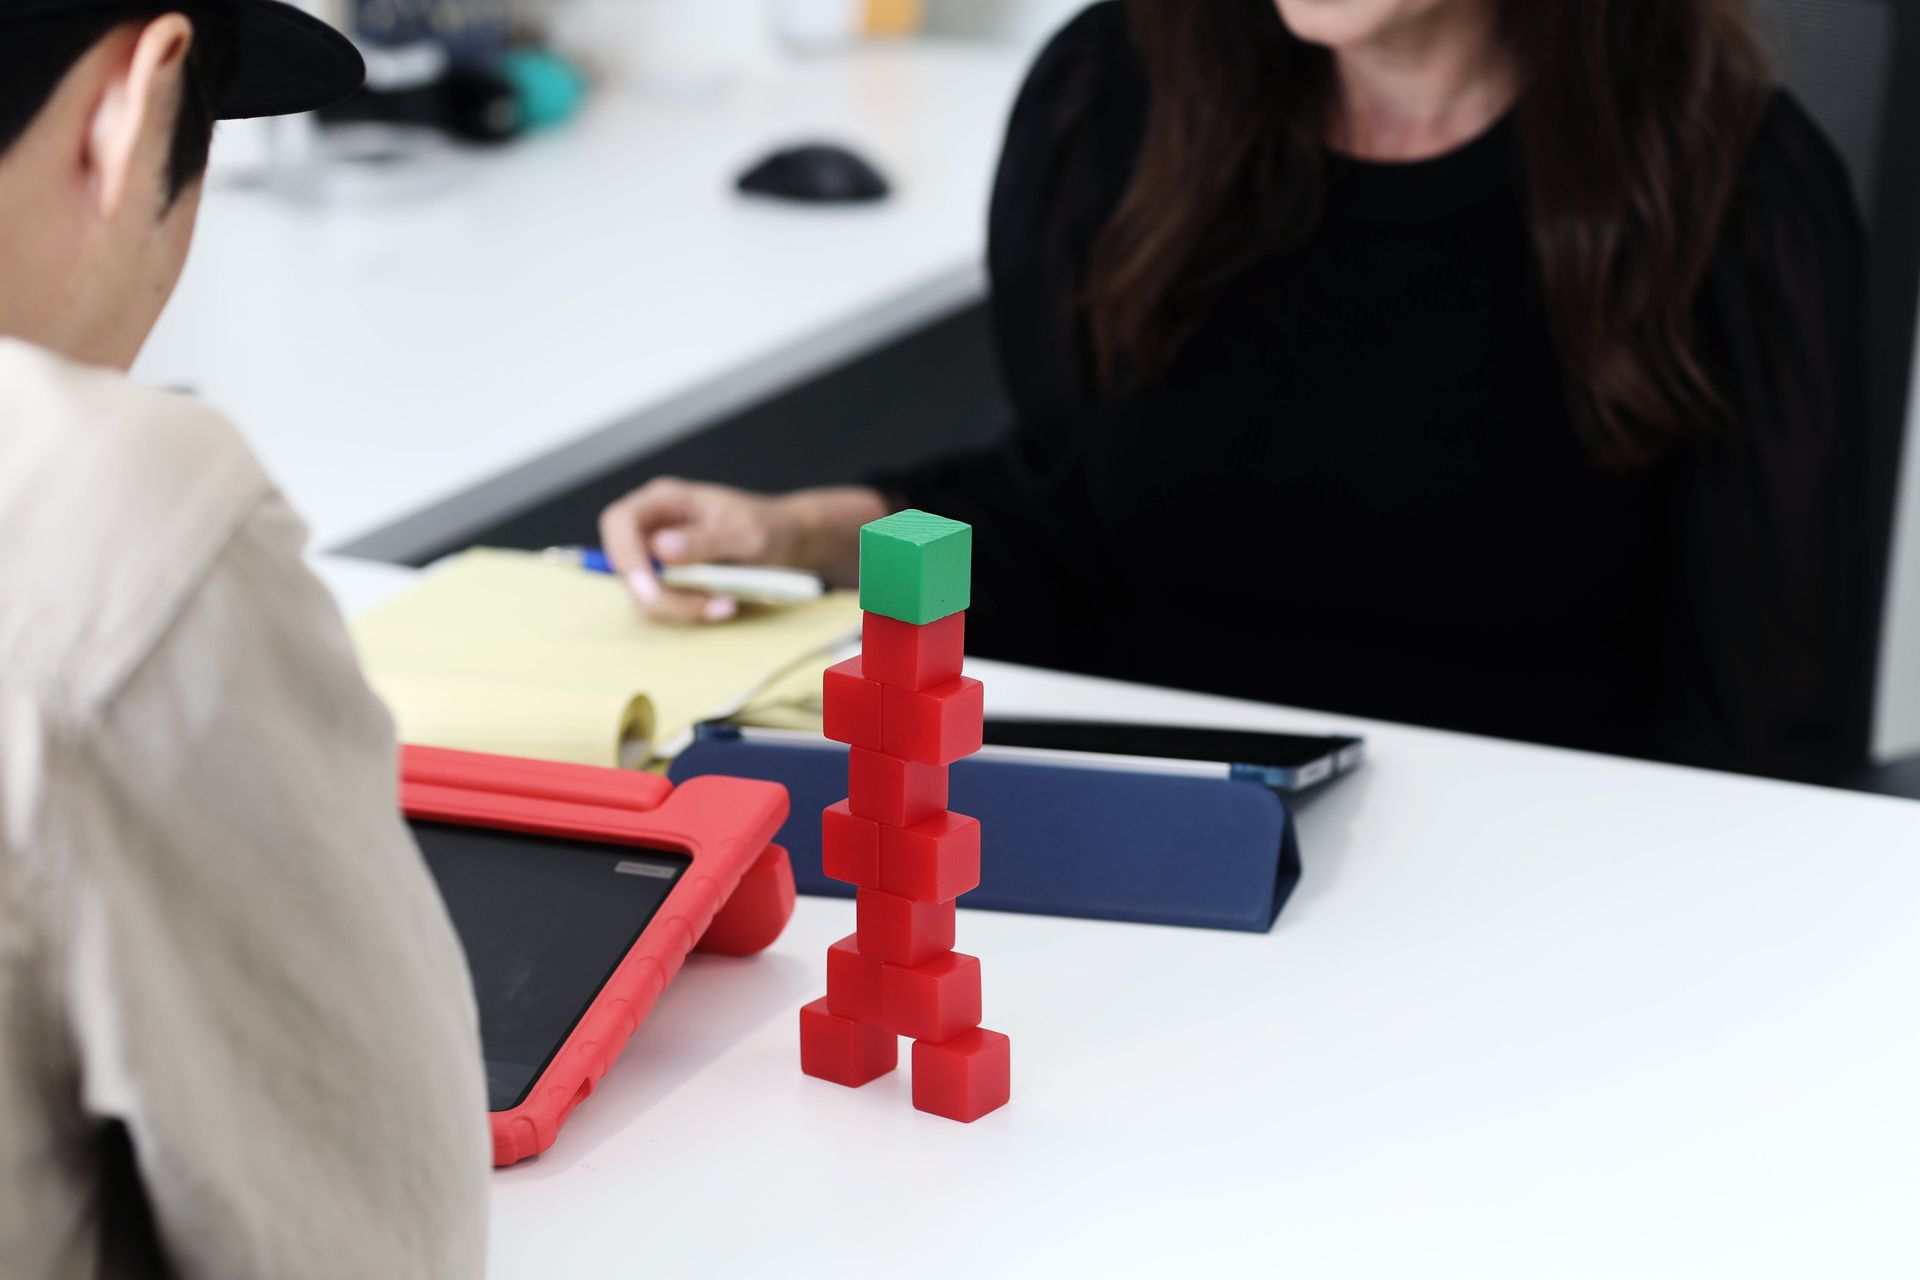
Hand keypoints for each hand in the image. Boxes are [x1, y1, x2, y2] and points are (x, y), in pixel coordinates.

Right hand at [597, 478, 791, 622]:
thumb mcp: (745, 533)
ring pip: (640, 590)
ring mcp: (658, 554)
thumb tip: (661, 549)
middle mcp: (653, 525)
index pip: (619, 522)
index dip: (625, 556)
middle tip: (699, 605)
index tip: (649, 587)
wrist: (788, 543)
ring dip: (677, 606)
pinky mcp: (670, 579)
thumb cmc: (769, 527)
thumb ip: (704, 540)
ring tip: (724, 604)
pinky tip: (722, 606)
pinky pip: (661, 602)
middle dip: (654, 592)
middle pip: (622, 562)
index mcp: (664, 499)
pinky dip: (687, 611)